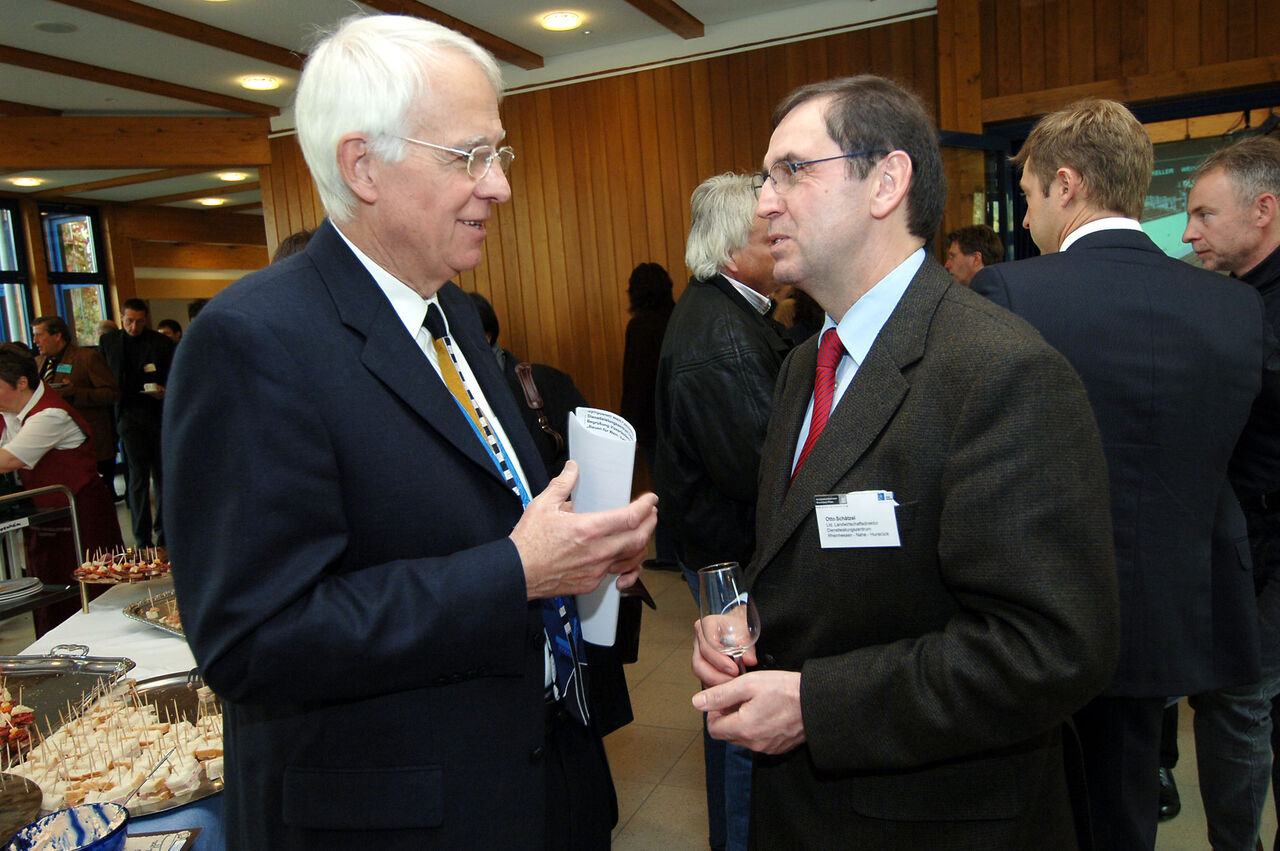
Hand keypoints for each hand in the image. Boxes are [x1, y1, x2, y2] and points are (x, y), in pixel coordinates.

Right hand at [511, 460, 657, 599]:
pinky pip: (618, 573)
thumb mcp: (542, 505)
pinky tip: (631, 560)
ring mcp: (596, 569)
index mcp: (587, 529)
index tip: (650, 499)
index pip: (629, 517)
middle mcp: (597, 551)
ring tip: (644, 532)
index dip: (645, 506)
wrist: (517, 573)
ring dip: (643, 543)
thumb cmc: (528, 543)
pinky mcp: (591, 582)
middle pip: (638, 538)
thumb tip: (573, 468)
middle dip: (650, 522)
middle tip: (652, 513)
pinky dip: (629, 565)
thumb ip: (562, 485)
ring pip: (632, 558)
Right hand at [691, 617, 757, 686]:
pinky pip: (704, 679)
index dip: (719, 661)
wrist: (737, 626)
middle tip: (732, 681)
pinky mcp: (703, 665)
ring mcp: (699, 654)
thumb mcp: (745, 632)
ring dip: (715, 683)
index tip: (734, 670)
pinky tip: (727, 687)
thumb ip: (748, 647)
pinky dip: (715, 685)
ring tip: (732, 685)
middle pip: (698, 664)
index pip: (706, 647)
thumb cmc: (738, 625)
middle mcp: (699, 641)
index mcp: (706, 627)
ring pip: (700, 674)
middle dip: (716, 677)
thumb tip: (750, 661)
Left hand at [692, 670, 805, 754]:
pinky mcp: (778, 748)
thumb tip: (698, 702)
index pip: (713, 729)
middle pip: (726, 734)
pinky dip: (756, 728)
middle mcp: (753, 744)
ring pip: (742, 738)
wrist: (817, 702)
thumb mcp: (749, 684)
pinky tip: (767, 712)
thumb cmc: (785, 690)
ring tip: (755, 703)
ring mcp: (767, 748)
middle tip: (740, 698)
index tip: (724, 699)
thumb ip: (721, 695)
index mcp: (743, 728)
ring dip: (742, 722)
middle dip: (727, 717)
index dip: (714, 712)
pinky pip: (758, 741)